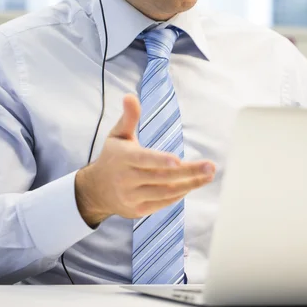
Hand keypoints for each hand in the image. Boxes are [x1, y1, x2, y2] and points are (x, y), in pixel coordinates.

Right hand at [75, 93, 215, 226]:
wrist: (96, 190)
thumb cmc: (113, 157)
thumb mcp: (117, 135)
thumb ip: (128, 117)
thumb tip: (130, 96)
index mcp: (122, 158)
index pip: (142, 160)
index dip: (160, 161)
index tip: (178, 161)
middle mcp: (126, 179)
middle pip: (161, 177)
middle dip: (188, 173)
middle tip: (210, 167)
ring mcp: (132, 197)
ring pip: (165, 192)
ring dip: (189, 185)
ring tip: (208, 175)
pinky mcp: (138, 210)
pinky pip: (163, 203)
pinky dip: (179, 194)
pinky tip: (192, 184)